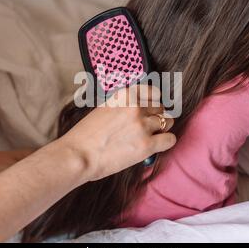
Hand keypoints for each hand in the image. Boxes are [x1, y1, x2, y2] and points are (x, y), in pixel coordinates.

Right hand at [54, 86, 175, 180]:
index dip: (154, 102)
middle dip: (157, 116)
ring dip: (162, 129)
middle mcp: (135, 107)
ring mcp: (142, 125)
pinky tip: (156, 146)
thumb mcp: (103, 109)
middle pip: (161, 107)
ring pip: (168, 122)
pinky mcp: (147, 144)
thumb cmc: (85, 136)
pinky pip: (170, 139)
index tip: (151, 109)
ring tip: (152, 136)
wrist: (78, 155)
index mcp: (124, 95)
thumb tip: (137, 109)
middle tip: (149, 126)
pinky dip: (165, 142)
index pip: (152, 92)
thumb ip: (121, 106)